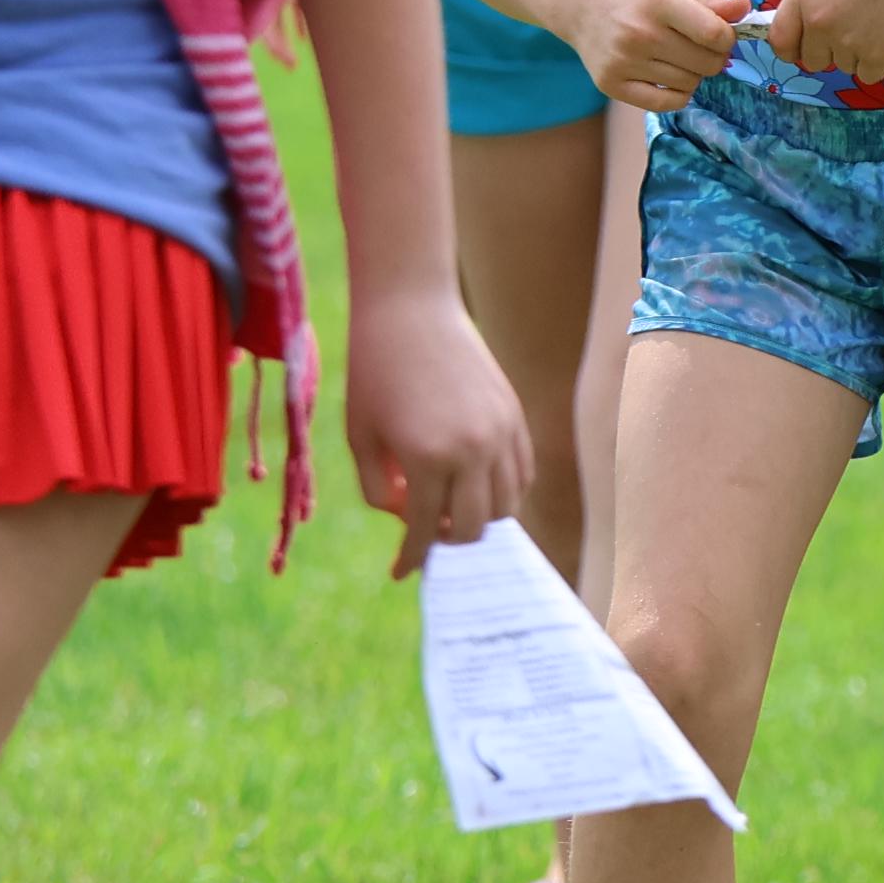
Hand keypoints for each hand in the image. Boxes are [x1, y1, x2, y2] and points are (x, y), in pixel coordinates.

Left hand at [329, 277, 532, 576]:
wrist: (410, 310)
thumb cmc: (374, 372)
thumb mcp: (361, 437)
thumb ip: (380, 490)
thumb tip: (410, 518)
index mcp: (428, 459)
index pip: (426, 531)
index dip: (410, 557)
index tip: (401, 571)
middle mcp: (473, 451)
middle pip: (474, 528)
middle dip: (447, 542)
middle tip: (426, 535)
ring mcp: (501, 432)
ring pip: (506, 505)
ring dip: (479, 518)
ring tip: (452, 510)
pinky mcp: (515, 415)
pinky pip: (522, 473)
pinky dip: (504, 491)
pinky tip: (479, 487)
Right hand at [568, 0, 750, 114]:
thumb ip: (711, 1)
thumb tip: (746, 10)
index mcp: (658, 1)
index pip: (715, 35)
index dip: (728, 37)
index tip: (720, 32)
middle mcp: (640, 33)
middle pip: (706, 63)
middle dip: (714, 56)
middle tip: (701, 44)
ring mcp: (623, 61)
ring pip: (689, 84)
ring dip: (694, 73)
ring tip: (679, 55)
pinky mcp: (611, 84)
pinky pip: (665, 103)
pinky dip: (677, 93)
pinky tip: (670, 75)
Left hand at [763, 0, 883, 87]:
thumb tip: (802, 29)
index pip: (780, 39)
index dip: (792, 49)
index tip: (803, 50)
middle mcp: (819, 19)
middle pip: (813, 60)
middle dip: (831, 51)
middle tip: (856, 26)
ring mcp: (846, 40)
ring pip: (843, 66)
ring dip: (859, 53)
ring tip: (880, 20)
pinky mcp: (874, 56)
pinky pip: (868, 75)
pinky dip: (880, 62)